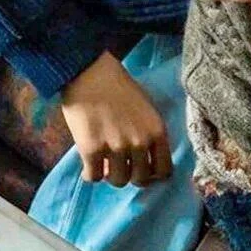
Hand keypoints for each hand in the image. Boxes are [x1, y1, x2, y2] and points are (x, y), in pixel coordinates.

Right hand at [61, 51, 172, 186]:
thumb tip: (141, 158)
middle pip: (140, 179)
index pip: (164, 171)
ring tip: (102, 163)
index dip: (151, 173)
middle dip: (129, 173)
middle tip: (117, 164)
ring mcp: (116, 148)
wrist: (87, 70)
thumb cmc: (115, 84)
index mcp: (157, 131)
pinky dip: (90, 174)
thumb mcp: (144, 106)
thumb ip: (147, 132)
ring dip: (109, 174)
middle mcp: (140, 142)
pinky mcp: (92, 149)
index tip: (140, 168)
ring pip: (118, 180)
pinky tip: (87, 166)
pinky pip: (94, 177)